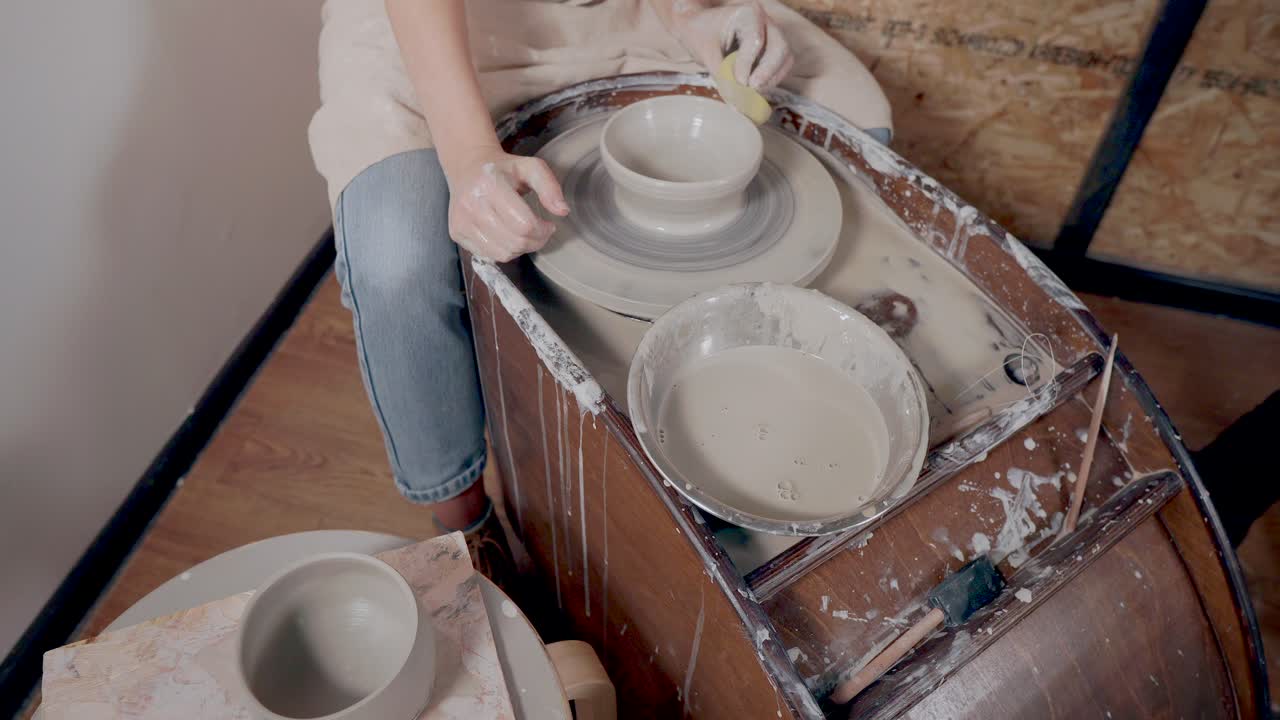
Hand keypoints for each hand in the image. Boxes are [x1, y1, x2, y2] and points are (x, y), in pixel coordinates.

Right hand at [445, 147, 568, 261]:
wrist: (468, 167)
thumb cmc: (504, 169)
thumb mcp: (531, 167)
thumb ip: (550, 187)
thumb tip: (563, 211)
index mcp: (490, 185)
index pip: (524, 224)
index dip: (543, 230)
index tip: (548, 224)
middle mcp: (471, 205)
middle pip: (515, 242)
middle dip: (535, 241)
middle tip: (540, 231)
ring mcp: (461, 221)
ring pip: (503, 253)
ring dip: (521, 248)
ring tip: (524, 234)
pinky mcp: (456, 233)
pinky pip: (489, 255)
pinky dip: (504, 250)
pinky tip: (507, 235)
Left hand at [671, 1, 793, 89]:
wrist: (699, 28)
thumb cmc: (700, 34)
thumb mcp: (706, 53)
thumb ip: (722, 76)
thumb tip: (737, 104)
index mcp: (748, 14)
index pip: (756, 41)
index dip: (747, 64)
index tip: (737, 81)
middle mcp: (765, 22)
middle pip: (780, 49)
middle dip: (767, 73)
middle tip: (751, 89)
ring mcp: (772, 36)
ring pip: (785, 60)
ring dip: (770, 80)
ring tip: (751, 92)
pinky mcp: (772, 50)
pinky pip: (780, 68)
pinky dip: (769, 81)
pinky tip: (753, 90)